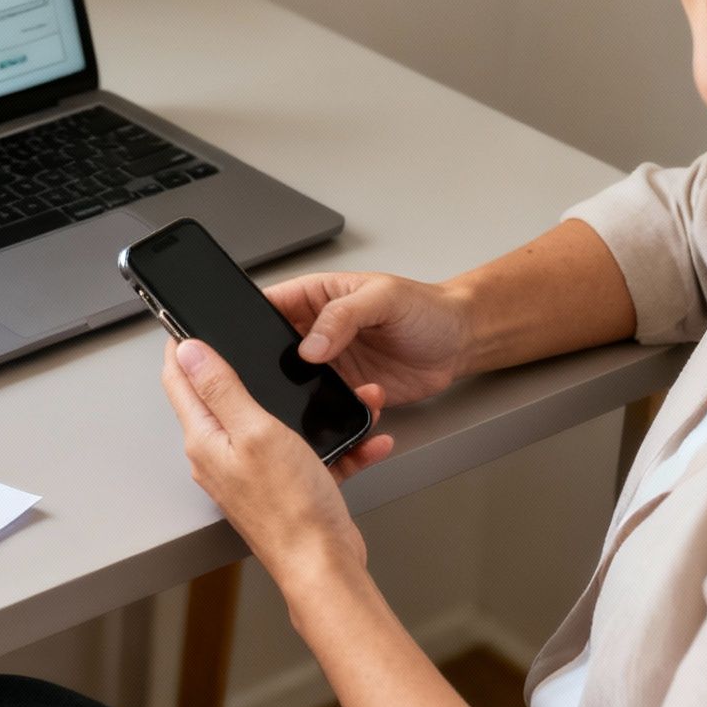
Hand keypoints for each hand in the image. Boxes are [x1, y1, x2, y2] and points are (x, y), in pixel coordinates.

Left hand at [161, 338, 393, 582]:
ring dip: (306, 406)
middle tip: (270, 348)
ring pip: (276, 421)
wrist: (324, 566)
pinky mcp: (283, 485)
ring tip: (340, 396)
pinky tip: (359, 441)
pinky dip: (333, 443)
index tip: (190, 321)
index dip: (182, 344)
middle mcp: (220, 455)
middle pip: (226, 396)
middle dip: (252, 368)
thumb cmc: (291, 509)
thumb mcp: (255, 431)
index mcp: (205, 438)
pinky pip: (307, 451)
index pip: (178, 379)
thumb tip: (188, 351)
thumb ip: (221, 388)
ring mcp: (251, 471)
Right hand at [263, 272, 473, 406]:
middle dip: (273, 365)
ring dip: (305, 392)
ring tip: (326, 390)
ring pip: (296, 382)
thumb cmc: (425, 308)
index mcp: (316, 297)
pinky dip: (335, 410)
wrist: (459, 344)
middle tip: (285, 375)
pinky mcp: (346, 391)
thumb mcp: (383, 298)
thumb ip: (343, 316)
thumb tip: (311, 343)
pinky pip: (326, 405)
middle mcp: (317, 331)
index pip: (270, 305)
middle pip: (274, 350)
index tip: (247, 341)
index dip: (252, 321)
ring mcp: (330, 363)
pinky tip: (357, 400)